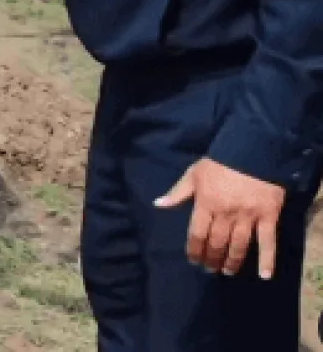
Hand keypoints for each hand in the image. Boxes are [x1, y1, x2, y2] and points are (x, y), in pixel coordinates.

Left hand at [155, 157, 285, 277]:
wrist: (253, 152)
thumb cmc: (220, 164)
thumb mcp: (194, 174)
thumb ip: (177, 192)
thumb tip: (158, 204)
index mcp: (206, 204)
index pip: (197, 234)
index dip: (194, 250)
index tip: (193, 260)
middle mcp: (225, 214)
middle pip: (217, 243)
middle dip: (212, 259)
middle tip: (210, 269)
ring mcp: (248, 217)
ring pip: (238, 246)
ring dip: (232, 262)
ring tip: (227, 272)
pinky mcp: (268, 217)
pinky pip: (268, 242)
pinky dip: (267, 260)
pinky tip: (264, 275)